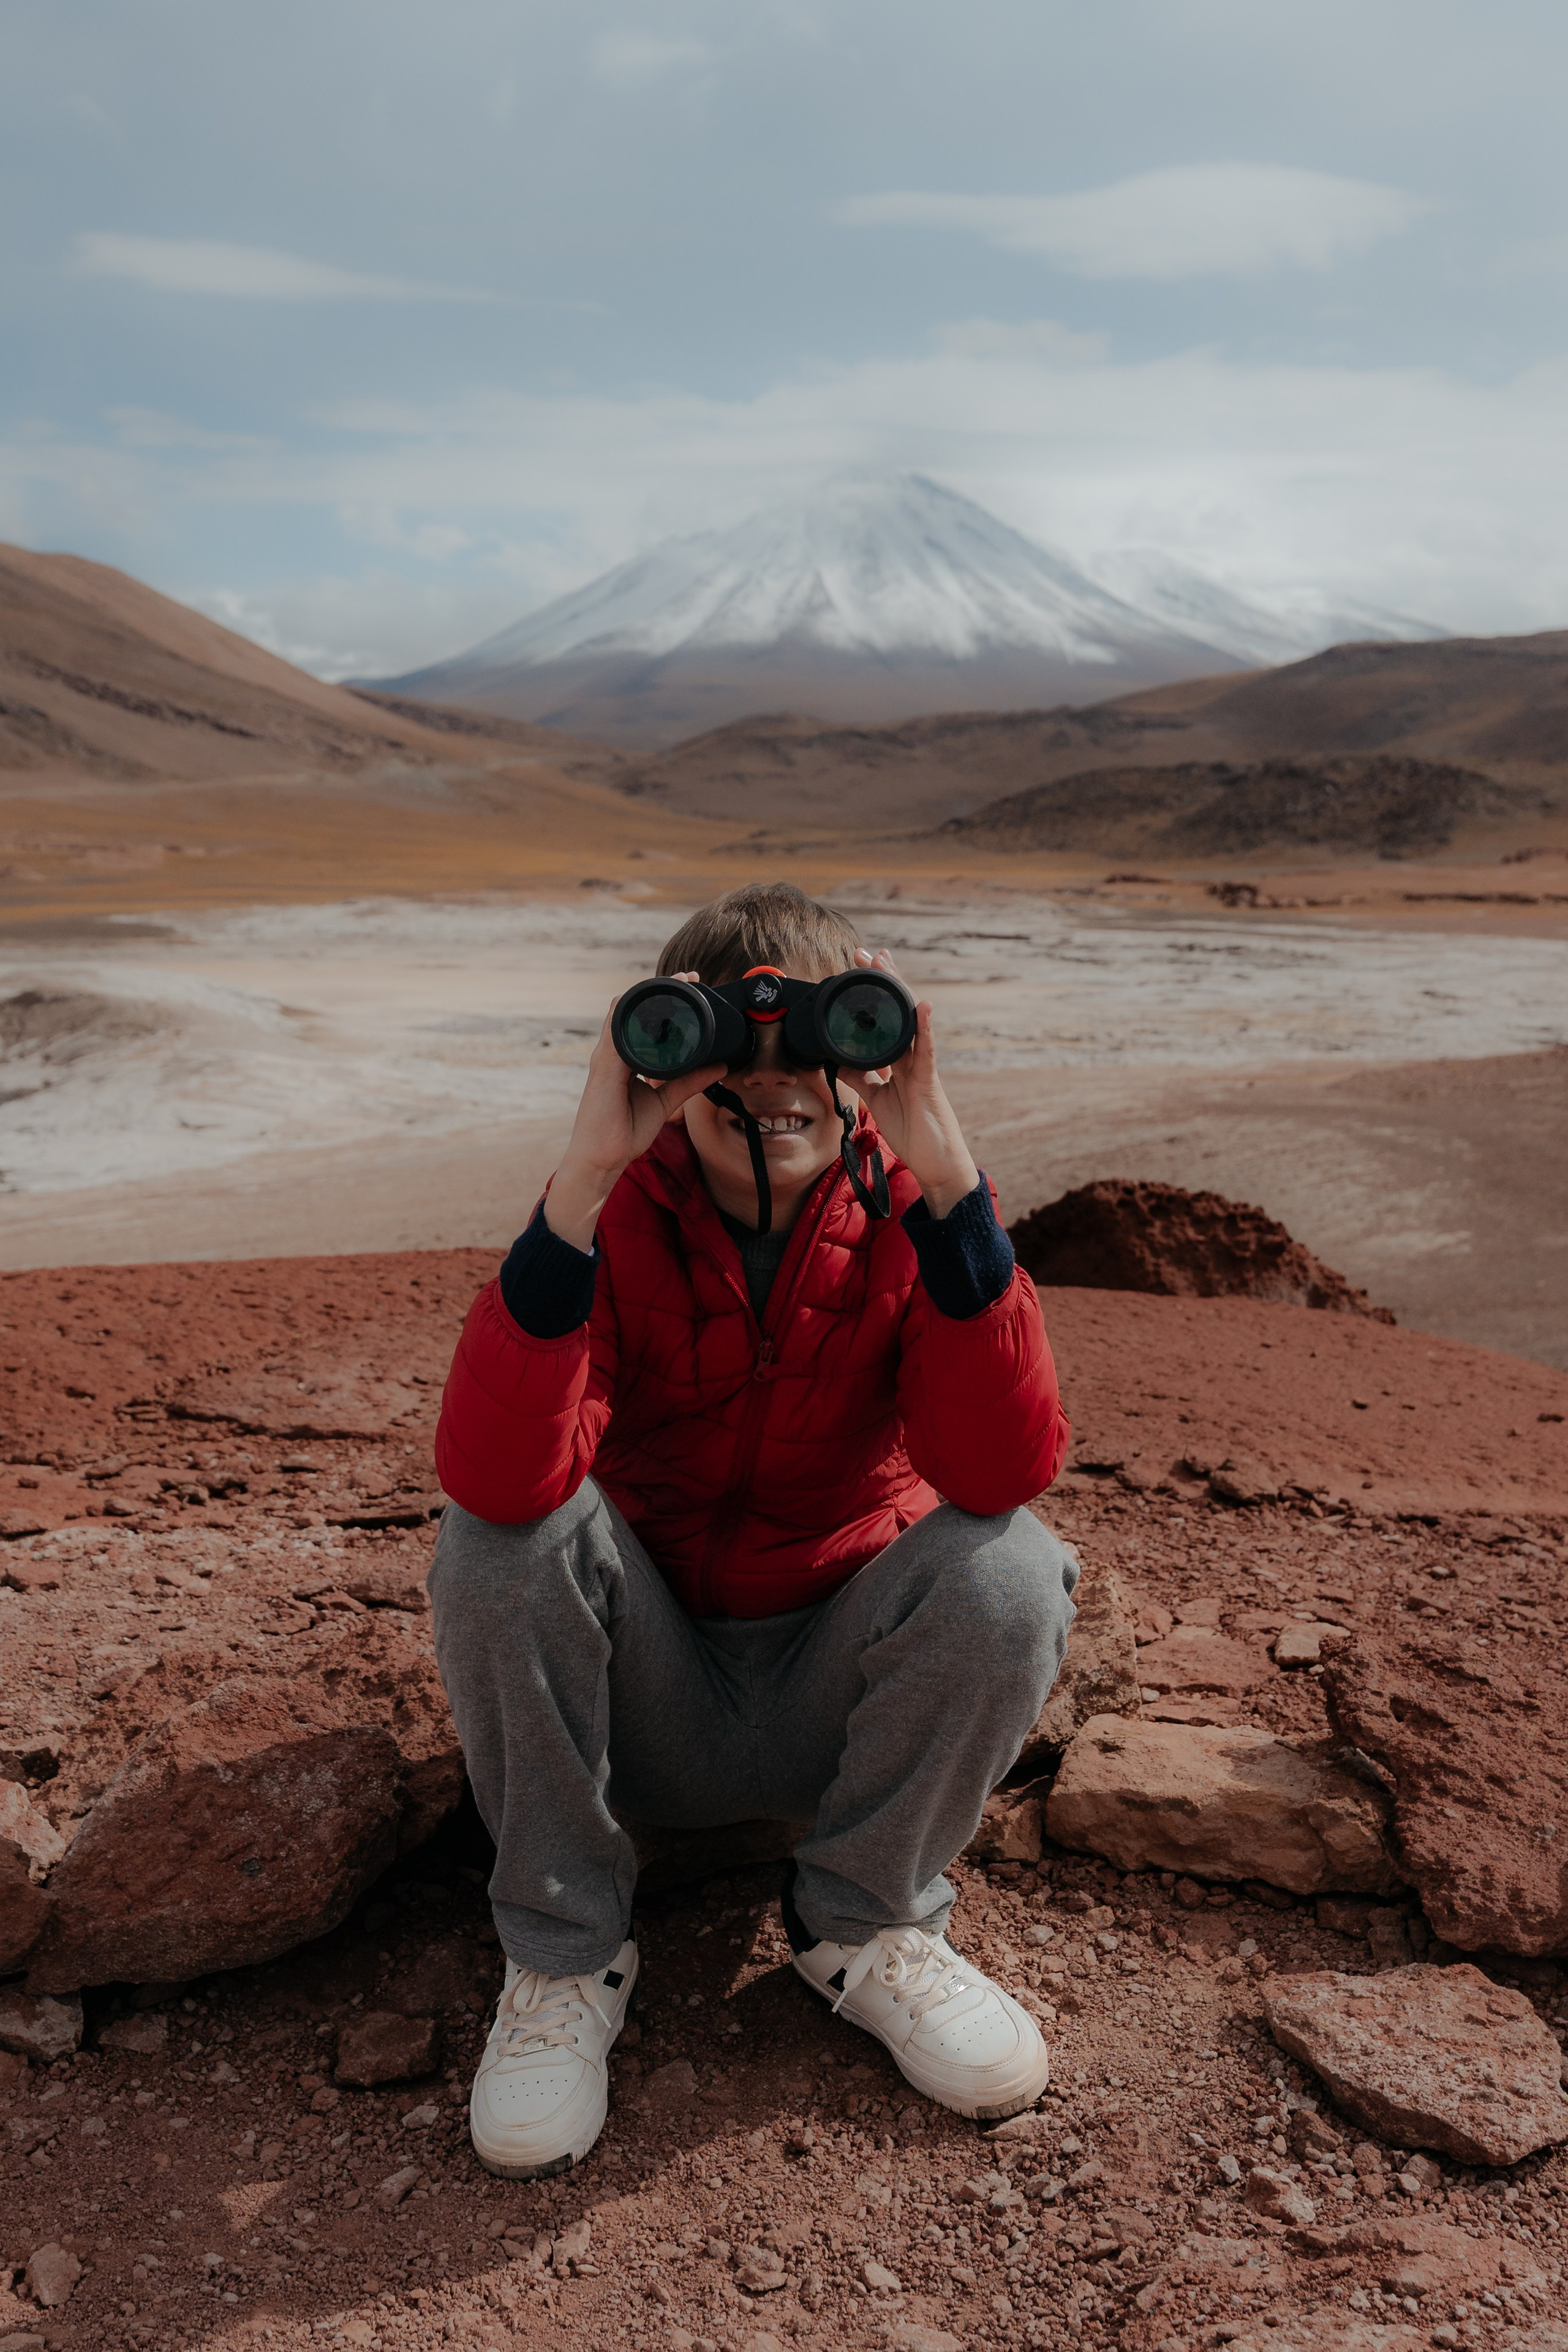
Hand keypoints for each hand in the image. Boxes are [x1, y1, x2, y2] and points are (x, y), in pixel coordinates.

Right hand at [544, 974, 721, 1250]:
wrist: (601, 1160)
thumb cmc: (623, 1132)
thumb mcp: (663, 1102)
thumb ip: (687, 1082)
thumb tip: (717, 1066)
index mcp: (625, 1058)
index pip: (643, 1021)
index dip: (665, 1001)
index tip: (692, 986)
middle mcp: (614, 1053)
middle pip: (634, 1011)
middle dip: (661, 990)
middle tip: (690, 977)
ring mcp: (606, 1059)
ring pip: (625, 1014)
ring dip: (650, 996)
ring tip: (677, 982)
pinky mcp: (604, 1070)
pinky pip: (616, 1036)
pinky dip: (630, 1017)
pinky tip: (647, 1005)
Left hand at [850, 948, 978, 1218]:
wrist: (934, 1161)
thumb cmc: (912, 1131)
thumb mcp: (877, 1100)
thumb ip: (861, 1078)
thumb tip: (839, 1059)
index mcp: (898, 1060)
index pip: (883, 1019)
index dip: (871, 994)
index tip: (855, 968)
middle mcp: (911, 1057)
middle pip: (896, 1010)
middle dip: (882, 980)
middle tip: (865, 952)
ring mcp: (922, 1066)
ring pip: (909, 1021)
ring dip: (898, 990)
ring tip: (886, 962)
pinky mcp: (929, 1081)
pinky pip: (927, 1051)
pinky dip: (924, 1027)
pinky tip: (922, 1005)